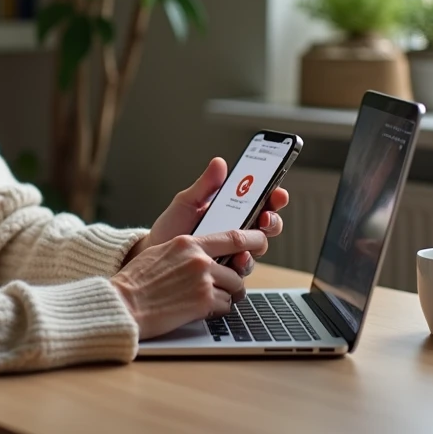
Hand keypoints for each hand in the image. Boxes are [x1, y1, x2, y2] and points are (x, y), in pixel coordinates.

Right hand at [111, 230, 266, 339]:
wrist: (124, 303)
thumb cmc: (136, 281)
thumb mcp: (161, 252)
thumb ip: (186, 250)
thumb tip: (203, 253)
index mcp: (188, 243)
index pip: (232, 237)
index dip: (253, 240)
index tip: (260, 241)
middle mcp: (199, 259)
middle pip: (238, 267)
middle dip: (237, 278)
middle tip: (231, 285)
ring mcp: (203, 280)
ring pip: (234, 288)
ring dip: (225, 296)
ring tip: (204, 300)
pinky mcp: (204, 302)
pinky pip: (225, 306)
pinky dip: (216, 310)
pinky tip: (197, 310)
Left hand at [127, 157, 288, 276]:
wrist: (155, 255)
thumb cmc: (172, 227)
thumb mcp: (186, 202)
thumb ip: (205, 185)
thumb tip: (219, 163)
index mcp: (232, 210)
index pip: (261, 201)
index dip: (274, 197)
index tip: (277, 193)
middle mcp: (237, 231)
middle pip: (268, 225)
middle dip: (272, 220)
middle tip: (265, 217)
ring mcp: (234, 251)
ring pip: (259, 248)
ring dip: (258, 244)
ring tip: (247, 242)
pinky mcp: (226, 270)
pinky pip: (243, 269)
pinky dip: (243, 264)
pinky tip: (236, 260)